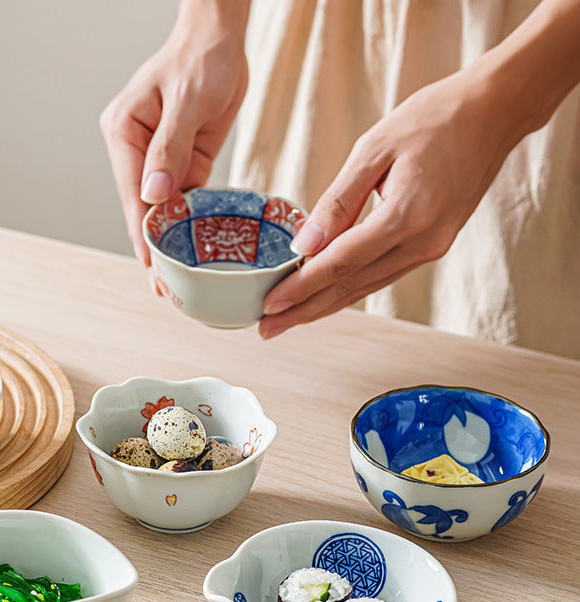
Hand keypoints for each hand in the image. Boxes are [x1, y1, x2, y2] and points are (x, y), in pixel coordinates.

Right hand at [100, 1, 248, 274]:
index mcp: (123, 134)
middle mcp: (135, 152)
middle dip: (154, 250)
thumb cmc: (201, 59)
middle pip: (143, 211)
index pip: (133, 194)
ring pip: (162, 213)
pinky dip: (189, 229)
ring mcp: (157, 161)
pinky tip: (193, 255)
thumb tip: (155, 195)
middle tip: (165, 291)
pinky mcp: (181, 164)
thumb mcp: (187, 101)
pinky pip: (184, 202)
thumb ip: (170, 149)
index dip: (144, 235)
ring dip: (171, 246)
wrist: (221, 39)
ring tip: (178, 285)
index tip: (153, 269)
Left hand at [258, 69, 519, 339]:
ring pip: (366, 287)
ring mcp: (431, 248)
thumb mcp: (374, 149)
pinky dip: (350, 287)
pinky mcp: (432, 245)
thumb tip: (304, 245)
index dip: (303, 286)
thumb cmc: (434, 119)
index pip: (341, 263)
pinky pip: (382, 274)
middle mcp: (421, 243)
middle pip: (351, 286)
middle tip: (268, 328)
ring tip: (288, 319)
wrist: (494, 112)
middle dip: (305, 310)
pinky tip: (325, 295)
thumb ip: (338, 201)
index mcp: (406, 216)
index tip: (270, 304)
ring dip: (325, 305)